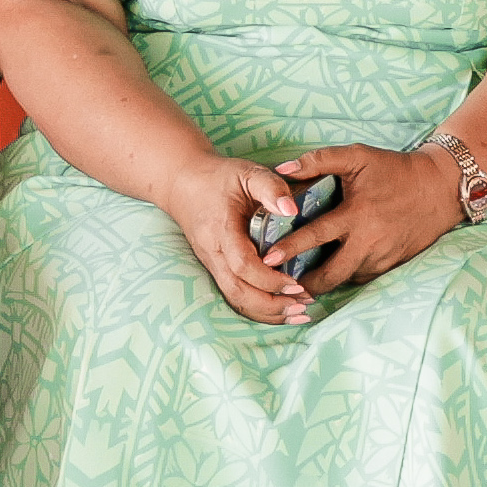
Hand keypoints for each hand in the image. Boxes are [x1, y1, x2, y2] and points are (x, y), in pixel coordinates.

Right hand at [166, 148, 324, 324]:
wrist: (182, 182)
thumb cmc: (219, 177)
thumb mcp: (247, 173)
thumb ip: (271, 188)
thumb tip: (293, 210)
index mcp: (221, 229)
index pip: (243, 265)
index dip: (270, 279)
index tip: (297, 284)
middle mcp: (212, 252)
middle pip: (238, 292)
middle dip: (272, 305)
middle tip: (304, 305)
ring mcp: (211, 263)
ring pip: (235, 299)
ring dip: (267, 312)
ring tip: (298, 313)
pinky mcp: (215, 268)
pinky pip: (234, 295)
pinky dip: (258, 308)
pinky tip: (280, 310)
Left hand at [266, 139, 467, 296]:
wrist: (439, 188)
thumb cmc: (395, 169)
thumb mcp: (358, 156)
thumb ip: (319, 160)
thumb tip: (282, 169)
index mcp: (357, 215)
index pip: (315, 237)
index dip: (289, 249)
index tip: (266, 259)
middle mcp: (368, 242)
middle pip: (329, 275)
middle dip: (303, 283)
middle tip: (281, 283)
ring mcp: (381, 258)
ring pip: (344, 281)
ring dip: (322, 282)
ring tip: (299, 281)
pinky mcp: (391, 266)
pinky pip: (361, 278)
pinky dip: (344, 276)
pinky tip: (330, 271)